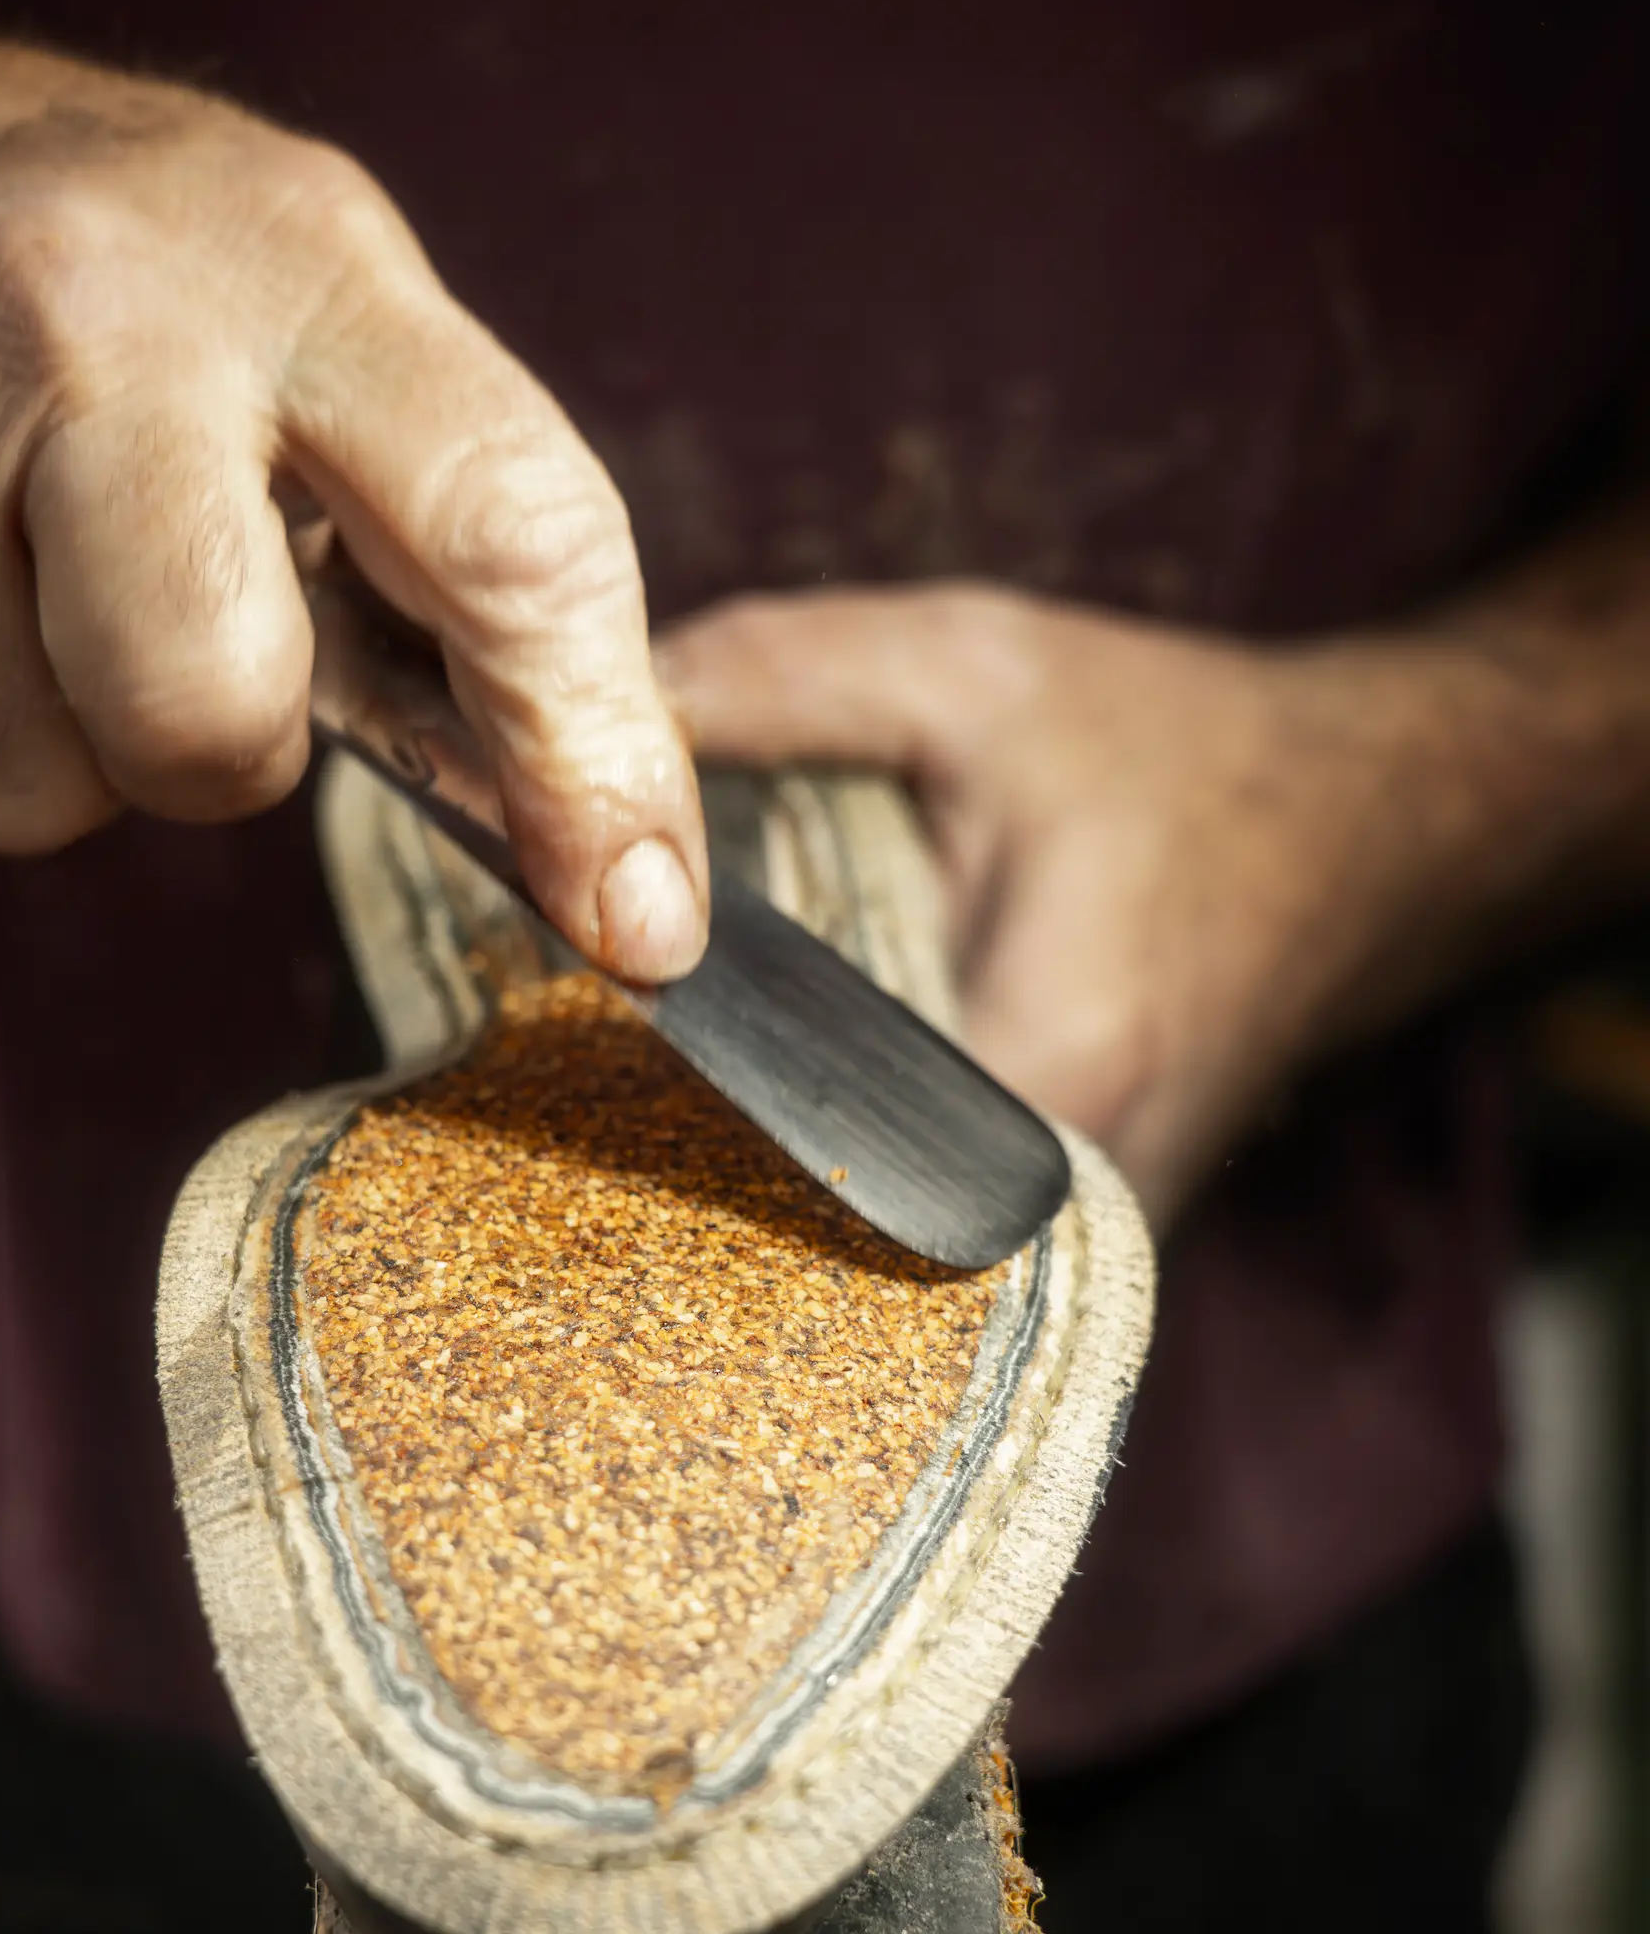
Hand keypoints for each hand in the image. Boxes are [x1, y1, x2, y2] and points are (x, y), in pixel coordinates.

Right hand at [0, 0, 704, 980]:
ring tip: (31, 592)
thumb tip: (624, 862)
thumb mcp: (325, 320)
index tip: (637, 913)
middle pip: (209, 714)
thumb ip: (469, 550)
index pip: (506, 528)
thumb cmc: (107, 266)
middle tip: (192, 649)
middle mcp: (98, 325)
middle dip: (218, 757)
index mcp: (303, 272)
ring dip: (53, 750)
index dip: (586, 754)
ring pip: (26, 786)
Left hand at [657, 580, 1470, 1224]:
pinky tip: (787, 1114)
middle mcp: (1071, 1212)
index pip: (801, 1158)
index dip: (665, 1107)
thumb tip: (578, 723)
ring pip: (870, 1263)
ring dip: (771, 1182)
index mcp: (1045, 1072)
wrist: (1358, 827)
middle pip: (824, 1239)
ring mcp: (1082, 1254)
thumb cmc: (1175, 751)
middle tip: (589, 1079)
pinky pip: (921, 1250)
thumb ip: (776, 684)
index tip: (574, 1053)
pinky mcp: (1073, 1250)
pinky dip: (847, 1185)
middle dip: (699, 1158)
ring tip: (681, 1096)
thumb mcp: (974, 670)